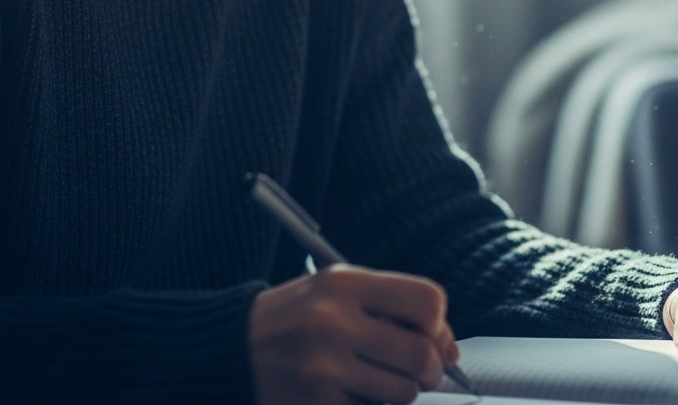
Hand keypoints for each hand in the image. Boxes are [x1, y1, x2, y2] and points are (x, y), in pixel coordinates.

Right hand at [249, 264, 459, 404]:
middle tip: (420, 372)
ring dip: (400, 393)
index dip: (439, 324)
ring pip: (403, 392)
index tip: (431, 336)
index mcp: (343, 284)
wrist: (227, 349)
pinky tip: (349, 395)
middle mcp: (333, 322)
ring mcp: (322, 368)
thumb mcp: (334, 293)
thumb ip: (390, 307)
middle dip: (431, 369)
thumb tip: (450, 350)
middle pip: (421, 353)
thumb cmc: (291, 320)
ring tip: (375, 382)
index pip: (427, 301)